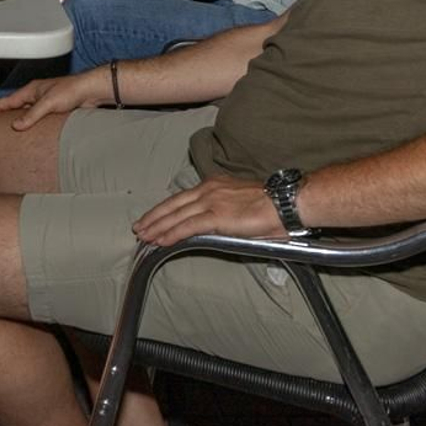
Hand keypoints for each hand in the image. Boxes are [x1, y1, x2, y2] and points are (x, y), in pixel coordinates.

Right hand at [0, 71, 105, 130]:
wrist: (90, 92)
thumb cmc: (71, 90)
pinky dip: (33, 122)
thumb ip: (32, 115)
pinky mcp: (56, 109)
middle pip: (17, 105)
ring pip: (28, 111)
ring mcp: (46, 102)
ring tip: (12, 128)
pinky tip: (33, 130)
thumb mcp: (48, 103)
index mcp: (32, 90)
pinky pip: (39, 117)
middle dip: (7, 112)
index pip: (10, 99)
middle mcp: (38, 95)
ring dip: (21, 118)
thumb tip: (16, 126)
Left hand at [133, 176, 283, 246]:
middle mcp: (208, 190)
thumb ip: (224, 209)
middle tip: (139, 227)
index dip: (164, 209)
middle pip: (173, 205)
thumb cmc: (271, 206)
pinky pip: (188, 227)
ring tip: (144, 236)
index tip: (152, 217)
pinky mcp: (217, 216)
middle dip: (154, 217)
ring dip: (157, 227)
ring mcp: (211, 202)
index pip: (181, 198)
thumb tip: (214, 223)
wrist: (287, 202)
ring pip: (176, 216)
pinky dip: (172, 234)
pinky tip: (161, 241)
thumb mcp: (240, 202)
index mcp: (214, 184)